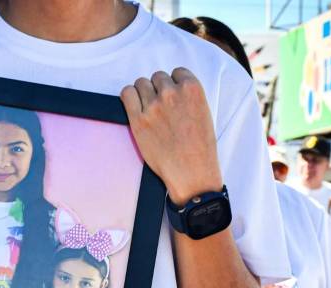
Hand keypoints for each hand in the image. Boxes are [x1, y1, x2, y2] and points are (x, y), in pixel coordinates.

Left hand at [121, 69, 222, 205]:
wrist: (192, 173)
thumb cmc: (199, 147)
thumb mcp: (203, 113)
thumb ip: (187, 97)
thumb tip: (170, 88)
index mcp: (192, 89)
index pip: (177, 72)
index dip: (174, 84)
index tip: (173, 97)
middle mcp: (172, 94)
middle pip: (157, 77)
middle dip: (159, 89)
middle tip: (161, 107)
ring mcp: (153, 106)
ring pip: (141, 83)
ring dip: (143, 93)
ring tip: (149, 109)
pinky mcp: (138, 120)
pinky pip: (127, 94)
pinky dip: (129, 97)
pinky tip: (135, 107)